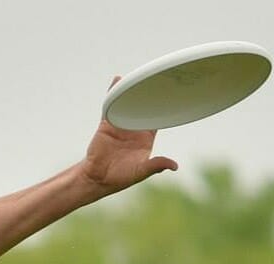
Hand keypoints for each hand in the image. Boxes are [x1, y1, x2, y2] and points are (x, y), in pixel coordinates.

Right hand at [81, 76, 177, 198]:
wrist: (97, 178)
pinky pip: (111, 106)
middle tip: (162, 78)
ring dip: (133, 91)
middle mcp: (134, 129)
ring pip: (129, 103)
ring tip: (141, 75)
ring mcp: (120, 125)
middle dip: (152, 94)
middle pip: (145, 107)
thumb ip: (156, 165)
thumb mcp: (141, 171)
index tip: (176, 94)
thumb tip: (175, 166)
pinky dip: (113, 93)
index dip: (165, 107)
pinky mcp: (107, 124)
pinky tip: (118, 80)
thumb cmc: (120, 177)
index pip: (159, 118)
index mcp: (146, 137)